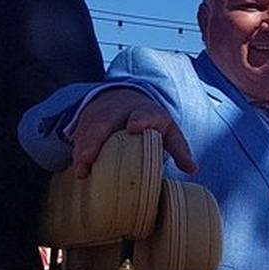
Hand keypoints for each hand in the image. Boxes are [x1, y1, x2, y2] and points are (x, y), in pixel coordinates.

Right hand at [70, 88, 196, 178]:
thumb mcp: (169, 130)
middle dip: (96, 140)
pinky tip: (77, 167)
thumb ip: (179, 149)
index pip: (144, 114)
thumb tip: (192, 169)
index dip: (139, 119)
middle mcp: (119, 110)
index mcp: (146, 112)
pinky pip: (78, 134)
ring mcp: (100, 113)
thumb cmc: (151, 121)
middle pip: (105, 122)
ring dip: (82, 149)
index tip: (133, 126)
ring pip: (88, 129)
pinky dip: (76, 149)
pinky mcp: (86, 119)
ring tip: (82, 170)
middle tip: (90, 159)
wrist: (126, 98)